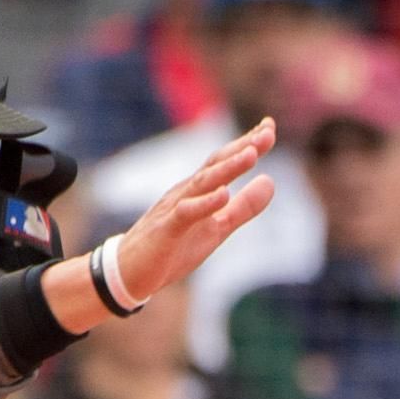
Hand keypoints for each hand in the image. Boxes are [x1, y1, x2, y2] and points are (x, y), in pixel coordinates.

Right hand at [108, 123, 278, 303]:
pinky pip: (186, 213)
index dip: (247, 143)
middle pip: (215, 164)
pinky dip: (204, 203)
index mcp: (199, 191)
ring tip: (251, 154)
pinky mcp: (166, 230)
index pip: (224, 161)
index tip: (270, 126)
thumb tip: (270, 181)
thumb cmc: (173, 248)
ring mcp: (174, 208)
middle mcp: (186, 192)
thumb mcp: (217, 228)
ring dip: (227, 168)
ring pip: (202, 183)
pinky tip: (223, 195)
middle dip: (242, 147)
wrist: (129, 272)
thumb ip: (244, 207)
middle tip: (267, 131)